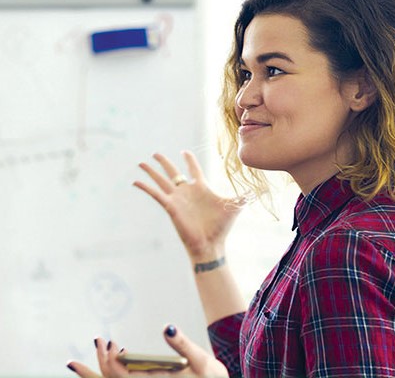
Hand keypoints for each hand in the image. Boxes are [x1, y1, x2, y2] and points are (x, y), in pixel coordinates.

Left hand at [66, 325, 227, 377]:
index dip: (108, 360)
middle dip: (97, 366)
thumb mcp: (202, 361)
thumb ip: (182, 344)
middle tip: (97, 341)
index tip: (105, 341)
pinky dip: (117, 373)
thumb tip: (166, 327)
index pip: (120, 376)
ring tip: (99, 349)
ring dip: (102, 371)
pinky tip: (123, 357)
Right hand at [133, 151, 249, 262]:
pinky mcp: (170, 206)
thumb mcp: (235, 206)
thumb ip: (243, 196)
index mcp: (201, 188)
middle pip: (172, 172)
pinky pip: (155, 194)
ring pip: (161, 180)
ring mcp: (177, 199)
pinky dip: (146, 187)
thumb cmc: (221, 227)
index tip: (184, 152)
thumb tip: (259, 191)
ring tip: (140, 163)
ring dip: (151, 171)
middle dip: (164, 162)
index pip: (193, 169)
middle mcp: (187, 191)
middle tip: (155, 153)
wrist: (210, 243)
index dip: (189, 160)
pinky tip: (136, 182)